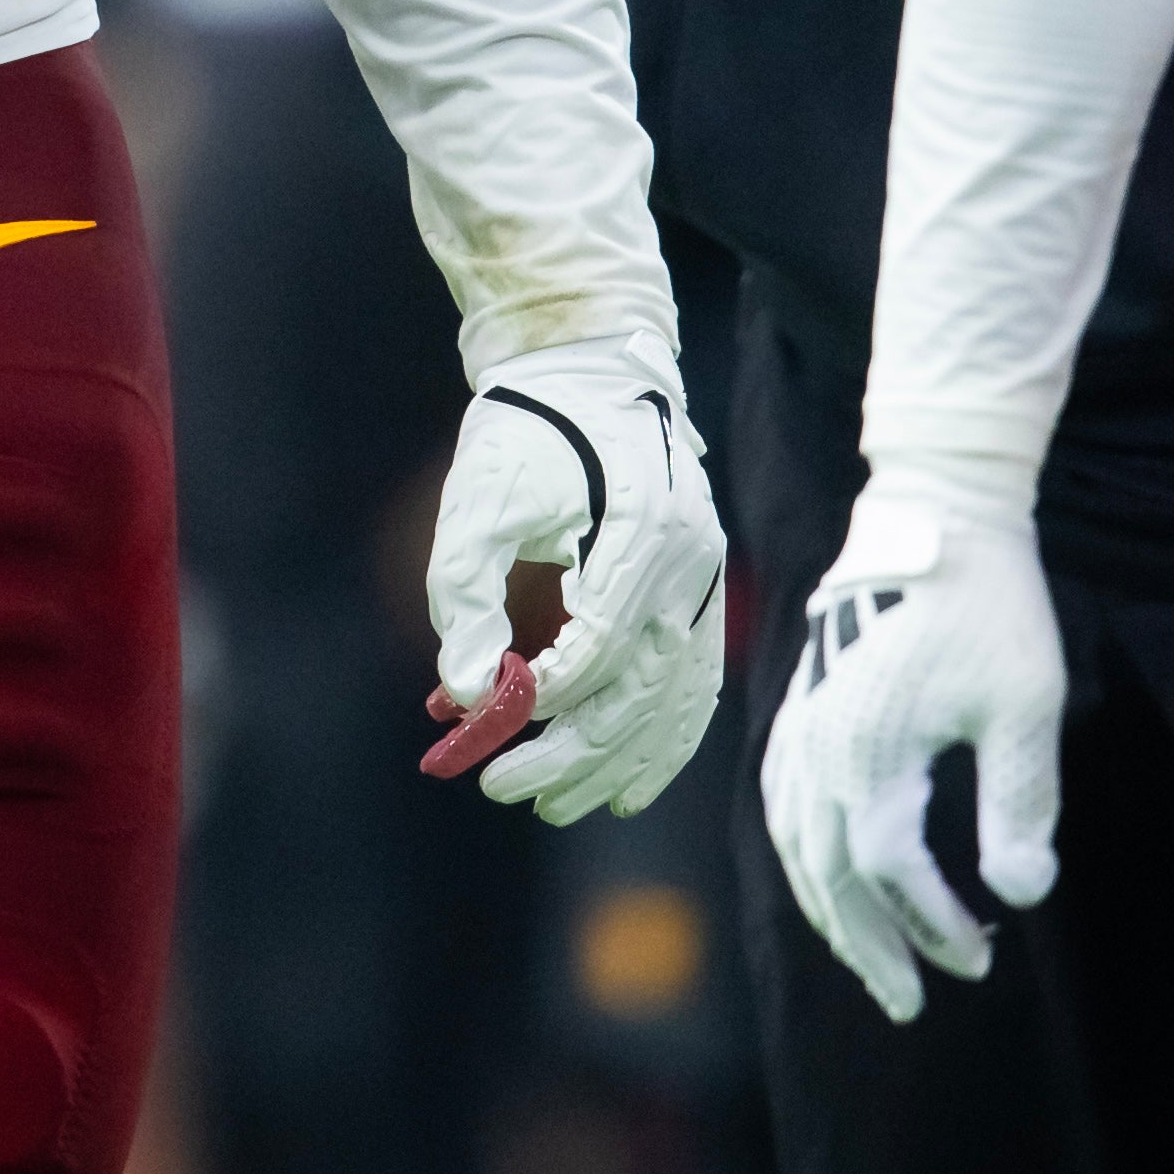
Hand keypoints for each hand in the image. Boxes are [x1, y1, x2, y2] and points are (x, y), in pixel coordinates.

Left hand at [425, 327, 724, 820]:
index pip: (603, 642)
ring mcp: (708, 582)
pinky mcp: (705, 594)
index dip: (548, 694)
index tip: (487, 723)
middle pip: (643, 688)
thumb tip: (464, 692)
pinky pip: (694, 687)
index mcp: (643, 530)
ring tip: (553, 803)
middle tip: (502, 789)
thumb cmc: (526, 430)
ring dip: (616, 763)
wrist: (586, 371)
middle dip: (574, 751)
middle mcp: (693, 564)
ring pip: (674, 702)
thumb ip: (466, 589)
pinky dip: (663, 742)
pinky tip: (627, 786)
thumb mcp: (479, 495)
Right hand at [759, 482, 1063, 1021]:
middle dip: (866, 941)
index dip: (931, 921)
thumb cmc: (987, 608)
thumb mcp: (1024, 708)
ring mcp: (800, 714)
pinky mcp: (801, 695)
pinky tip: (820, 861)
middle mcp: (817, 739)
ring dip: (826, 901)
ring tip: (864, 950)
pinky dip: (798, 843)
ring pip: (791, 832)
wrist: (935, 513)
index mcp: (866, 747)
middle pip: (825, 866)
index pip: (888, 866)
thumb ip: (1019, 804)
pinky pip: (780, 791)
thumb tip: (1018, 894)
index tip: (981, 955)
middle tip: (911, 1001)